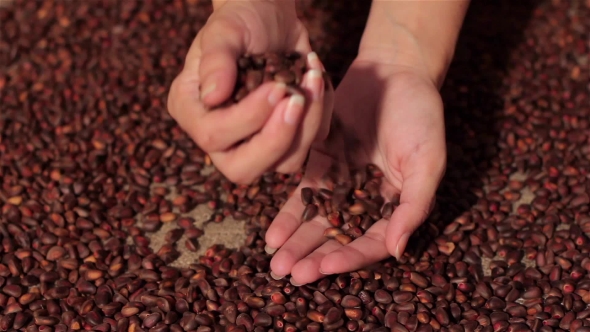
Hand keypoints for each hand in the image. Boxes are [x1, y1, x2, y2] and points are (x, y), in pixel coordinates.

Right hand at [167, 1, 332, 183]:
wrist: (268, 15)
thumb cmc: (240, 20)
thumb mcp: (225, 30)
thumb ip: (216, 60)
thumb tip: (213, 96)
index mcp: (192, 111)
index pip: (212, 136)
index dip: (247, 118)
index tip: (276, 86)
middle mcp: (220, 136)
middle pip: (243, 169)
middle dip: (276, 139)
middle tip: (297, 99)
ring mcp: (255, 142)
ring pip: (285, 163)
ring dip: (308, 124)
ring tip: (314, 78)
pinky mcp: (287, 138)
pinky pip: (311, 144)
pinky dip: (322, 113)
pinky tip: (317, 78)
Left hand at [264, 58, 446, 284]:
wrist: (394, 69)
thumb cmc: (420, 114)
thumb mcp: (427, 160)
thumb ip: (414, 205)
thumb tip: (398, 251)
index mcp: (397, 204)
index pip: (372, 241)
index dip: (349, 257)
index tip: (324, 269)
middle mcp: (368, 199)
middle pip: (339, 236)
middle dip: (315, 257)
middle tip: (290, 275)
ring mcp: (342, 182)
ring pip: (317, 220)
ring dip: (298, 242)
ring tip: (276, 262)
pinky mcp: (320, 162)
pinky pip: (302, 193)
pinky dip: (288, 213)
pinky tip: (273, 233)